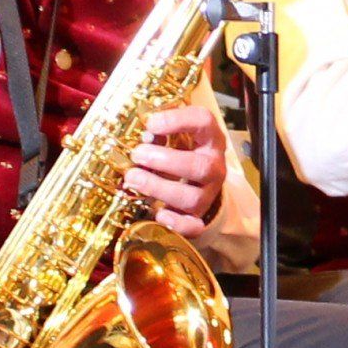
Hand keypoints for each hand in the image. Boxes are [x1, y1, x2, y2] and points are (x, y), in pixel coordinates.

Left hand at [123, 102, 229, 234]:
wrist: (198, 183)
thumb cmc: (182, 152)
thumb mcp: (175, 136)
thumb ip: (159, 132)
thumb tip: (143, 132)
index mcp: (210, 139)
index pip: (203, 122)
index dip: (178, 121)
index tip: (151, 123)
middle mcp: (214, 166)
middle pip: (199, 166)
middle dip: (165, 160)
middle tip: (137, 154)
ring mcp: (208, 194)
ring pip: (191, 197)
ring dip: (159, 187)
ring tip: (133, 178)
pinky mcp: (198, 216)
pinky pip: (193, 226)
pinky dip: (176, 223)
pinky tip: (159, 214)